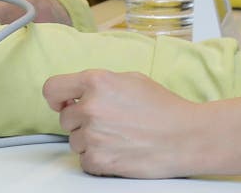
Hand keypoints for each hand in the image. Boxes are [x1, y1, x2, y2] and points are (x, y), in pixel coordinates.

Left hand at [43, 70, 200, 177]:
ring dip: (89, 141)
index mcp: (96, 81)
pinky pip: (84, 161)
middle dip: (81, 121)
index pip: (52, 89)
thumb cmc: (164, 108)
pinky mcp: (100, 160)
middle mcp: (91, 107)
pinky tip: (117, 151)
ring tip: (117, 137)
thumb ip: (99, 83)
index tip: (61, 103)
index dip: (56, 98)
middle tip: (107, 122)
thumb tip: (76, 93)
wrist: (187, 137)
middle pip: (65, 119)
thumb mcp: (130, 79)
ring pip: (74, 141)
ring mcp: (93, 135)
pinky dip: (97, 159)